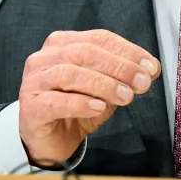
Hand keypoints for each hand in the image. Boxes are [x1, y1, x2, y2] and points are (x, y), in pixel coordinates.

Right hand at [18, 29, 159, 165]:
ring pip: (70, 74)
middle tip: (141, 82)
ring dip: (103, 84)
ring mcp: (34, 82)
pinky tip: (98, 107)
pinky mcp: (30, 108)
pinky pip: (55, 102)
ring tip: (125, 96)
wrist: (51, 140)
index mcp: (63, 44)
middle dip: (119, 67)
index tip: (150, 66)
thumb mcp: (104, 90)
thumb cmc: (76, 109)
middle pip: (85, 53)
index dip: (127, 51)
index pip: (98, 39)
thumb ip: (122, 77)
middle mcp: (45, 58)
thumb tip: (149, 70)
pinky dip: (80, 103)